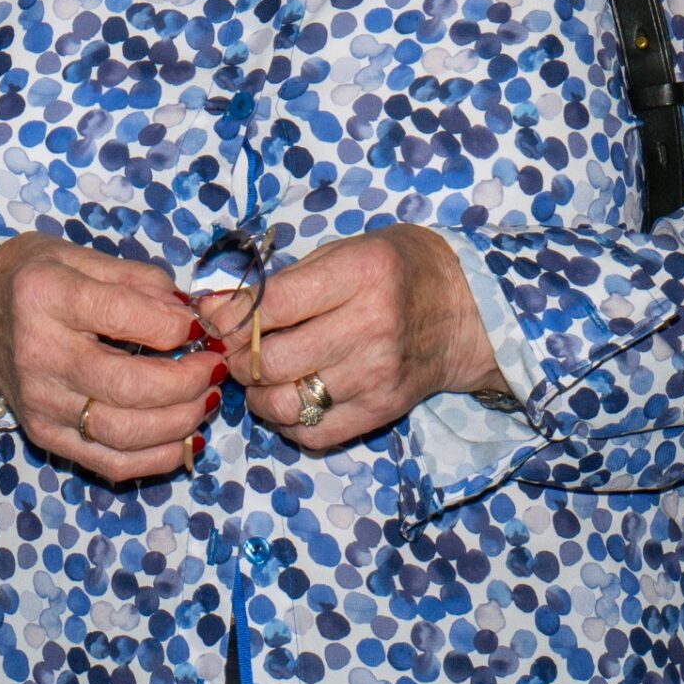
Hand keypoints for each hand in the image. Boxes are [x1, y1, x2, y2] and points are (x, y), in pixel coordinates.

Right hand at [0, 232, 222, 482]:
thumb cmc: (35, 280)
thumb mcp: (79, 256)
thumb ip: (138, 281)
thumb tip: (189, 316)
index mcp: (45, 296)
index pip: (120, 315)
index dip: (174, 326)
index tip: (199, 327)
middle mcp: (38, 354)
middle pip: (128, 385)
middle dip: (189, 381)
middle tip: (215, 367)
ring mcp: (41, 402)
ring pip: (125, 431)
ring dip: (182, 420)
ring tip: (207, 398)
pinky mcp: (46, 435)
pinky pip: (111, 462)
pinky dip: (159, 457)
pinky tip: (186, 436)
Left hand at [214, 223, 504, 450]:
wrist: (469, 310)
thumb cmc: (396, 269)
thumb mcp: (344, 250)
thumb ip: (282, 280)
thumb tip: (214, 307)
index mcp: (358, 275)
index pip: (272, 305)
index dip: (230, 315)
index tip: (214, 316)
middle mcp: (370, 327)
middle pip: (273, 361)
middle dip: (237, 359)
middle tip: (235, 350)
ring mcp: (377, 375)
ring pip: (287, 403)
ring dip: (257, 394)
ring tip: (259, 376)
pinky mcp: (383, 411)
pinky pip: (314, 433)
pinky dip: (288, 422)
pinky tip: (289, 398)